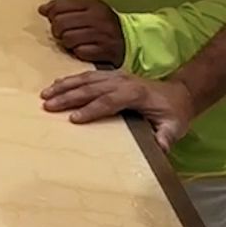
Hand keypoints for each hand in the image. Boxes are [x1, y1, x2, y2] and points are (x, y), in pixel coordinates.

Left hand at [40, 0, 124, 65]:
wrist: (129, 39)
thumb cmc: (102, 23)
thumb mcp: (87, 8)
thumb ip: (64, 6)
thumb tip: (42, 9)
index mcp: (92, 4)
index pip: (60, 6)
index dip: (51, 13)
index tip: (53, 17)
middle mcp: (97, 18)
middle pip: (60, 23)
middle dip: (57, 30)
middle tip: (62, 33)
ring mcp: (102, 34)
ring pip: (67, 38)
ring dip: (66, 42)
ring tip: (72, 41)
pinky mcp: (104, 50)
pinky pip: (79, 52)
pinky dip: (78, 52)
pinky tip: (83, 49)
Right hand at [41, 71, 195, 150]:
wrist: (180, 93)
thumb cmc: (174, 113)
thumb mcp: (175, 127)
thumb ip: (165, 138)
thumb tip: (158, 150)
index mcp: (136, 93)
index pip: (109, 101)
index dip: (91, 109)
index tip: (73, 119)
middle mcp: (123, 81)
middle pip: (92, 88)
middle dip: (69, 96)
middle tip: (48, 106)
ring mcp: (116, 76)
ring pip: (86, 79)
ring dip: (65, 86)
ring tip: (45, 95)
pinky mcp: (111, 76)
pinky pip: (87, 76)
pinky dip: (70, 80)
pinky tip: (57, 84)